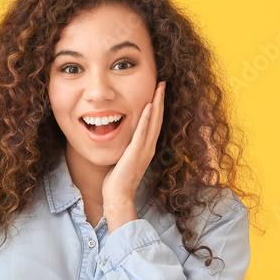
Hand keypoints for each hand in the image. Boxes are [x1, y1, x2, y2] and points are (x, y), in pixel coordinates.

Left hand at [102, 81, 164, 219]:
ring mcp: (144, 150)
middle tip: (163, 83)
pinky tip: (148, 106)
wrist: (117, 196)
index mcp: (145, 148)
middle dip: (160, 100)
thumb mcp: (123, 159)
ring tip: (159, 88)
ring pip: (153, 122)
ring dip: (157, 104)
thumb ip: (126, 148)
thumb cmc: (117, 181)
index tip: (157, 92)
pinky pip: (142, 132)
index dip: (157, 107)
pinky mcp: (136, 153)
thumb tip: (121, 138)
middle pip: (157, 119)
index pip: (153, 123)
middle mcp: (148, 147)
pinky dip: (146, 118)